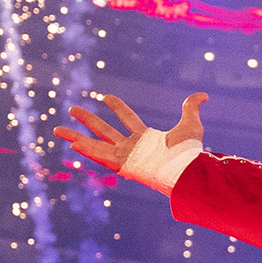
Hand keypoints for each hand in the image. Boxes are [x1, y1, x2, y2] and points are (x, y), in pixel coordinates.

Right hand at [54, 92, 203, 174]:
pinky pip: (99, 156)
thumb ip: (191, 108)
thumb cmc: (189, 151)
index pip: (128, 119)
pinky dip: (85, 150)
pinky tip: (70, 144)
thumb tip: (204, 94)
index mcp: (146, 138)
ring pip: (96, 144)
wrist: (185, 168)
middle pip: (105, 130)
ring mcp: (125, 156)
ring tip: (57, 130)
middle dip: (88, 120)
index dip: (118, 107)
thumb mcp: (191, 125)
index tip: (105, 96)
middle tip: (72, 109)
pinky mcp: (121, 164)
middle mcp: (132, 147)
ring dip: (76, 136)